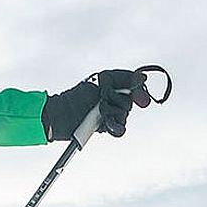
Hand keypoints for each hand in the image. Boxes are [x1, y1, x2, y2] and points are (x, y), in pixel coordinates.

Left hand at [42, 66, 167, 141]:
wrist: (64, 116)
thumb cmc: (78, 96)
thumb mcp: (102, 81)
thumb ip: (124, 78)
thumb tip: (143, 77)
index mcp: (114, 86)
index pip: (135, 88)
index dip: (139, 93)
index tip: (141, 100)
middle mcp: (114, 100)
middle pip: (129, 103)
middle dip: (117, 102)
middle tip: (102, 101)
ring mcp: (111, 115)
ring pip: (124, 117)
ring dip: (112, 115)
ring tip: (99, 113)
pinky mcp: (107, 127)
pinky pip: (120, 129)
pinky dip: (115, 128)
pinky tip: (107, 125)